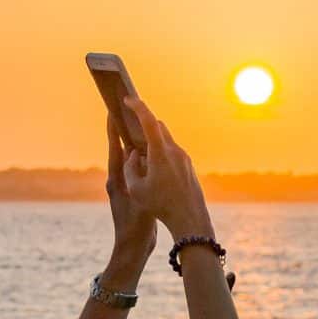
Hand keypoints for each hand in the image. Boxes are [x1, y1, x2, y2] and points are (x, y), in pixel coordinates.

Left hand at [103, 113, 156, 266]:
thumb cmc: (135, 227)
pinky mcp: (132, 193)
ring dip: (134, 145)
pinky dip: (142, 160)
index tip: (112, 110)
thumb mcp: (139, 201)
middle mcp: (117, 180)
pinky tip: (151, 155)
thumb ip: (137, 178)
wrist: (132, 248)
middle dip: (124, 132)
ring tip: (140, 128)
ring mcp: (124, 187)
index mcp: (117, 180)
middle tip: (128, 113)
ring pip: (129, 160)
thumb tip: (135, 155)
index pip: (114, 148)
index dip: (113, 129)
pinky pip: (136, 171)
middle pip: (120, 150)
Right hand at [120, 97, 212, 237]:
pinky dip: (160, 150)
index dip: (137, 107)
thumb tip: (132, 154)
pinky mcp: (188, 166)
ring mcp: (184, 157)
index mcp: (160, 153)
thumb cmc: (160, 206)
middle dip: (143, 122)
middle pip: (158, 126)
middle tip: (130, 122)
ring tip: (138, 146)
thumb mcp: (136, 189)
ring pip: (166, 139)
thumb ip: (130, 167)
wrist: (190, 218)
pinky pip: (172, 151)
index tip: (127, 99)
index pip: (148, 121)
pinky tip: (152, 163)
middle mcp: (174, 151)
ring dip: (152, 138)